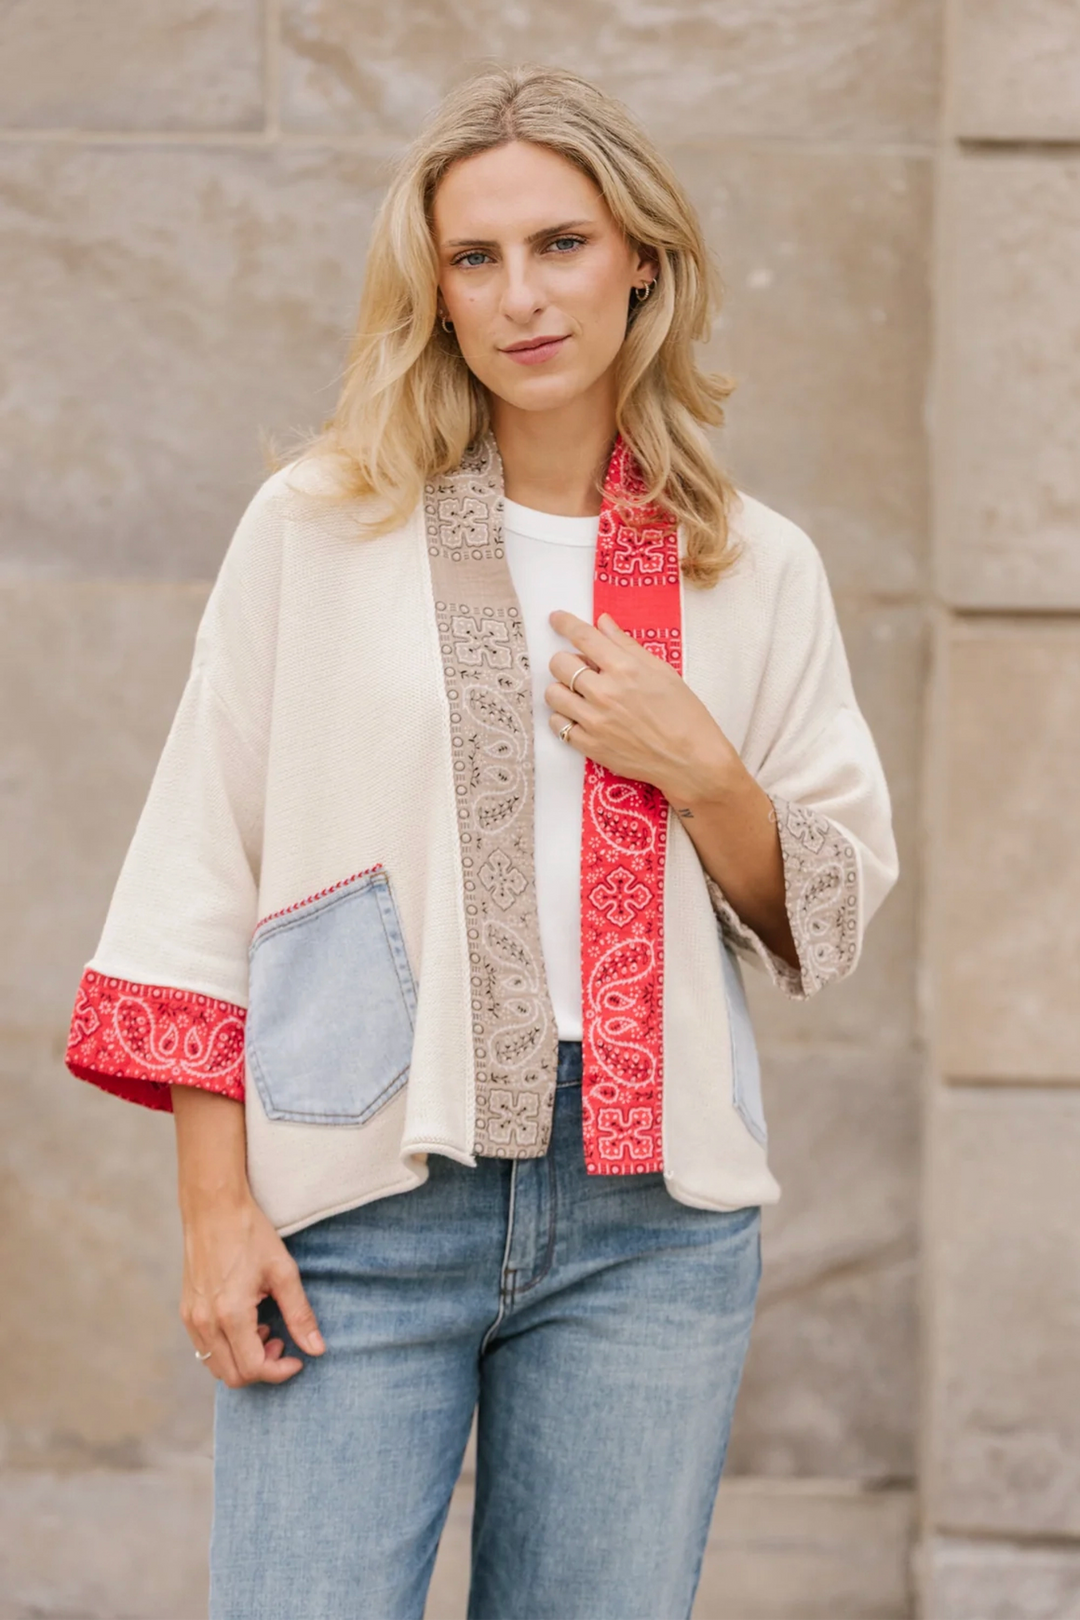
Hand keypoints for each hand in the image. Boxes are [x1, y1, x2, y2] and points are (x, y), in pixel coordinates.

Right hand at [180, 1192, 324, 1387]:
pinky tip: (245, 1322)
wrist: (213, 1208)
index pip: (254, 1368)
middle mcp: (205, 1322)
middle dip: (263, 1368)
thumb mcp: (283, 1272)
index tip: (298, 1358)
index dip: (281, 1371)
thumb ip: (300, 1315)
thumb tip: (317, 1349)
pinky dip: (227, 1349)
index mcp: (230, 1314)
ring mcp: (192, 1319)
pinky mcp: (186, 1311)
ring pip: (216, 1367)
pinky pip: (205, 1349)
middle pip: (233, 1376)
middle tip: (281, 1340)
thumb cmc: (250, 1234)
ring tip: (263, 1328)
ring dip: (243, 1360)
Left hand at [545, 609, 739, 801]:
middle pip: (560, 663)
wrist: (691, 759)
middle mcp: (605, 692)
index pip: (582, 636)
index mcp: (625, 668)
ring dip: (562, 689)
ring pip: (553, 693)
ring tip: (578, 694)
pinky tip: (578, 716)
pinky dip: (563, 717)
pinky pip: (557, 725)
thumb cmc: (684, 714)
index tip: (556, 619)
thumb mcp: (661, 671)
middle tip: (580, 667)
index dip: (564, 623)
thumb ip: (627, 645)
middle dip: (566, 660)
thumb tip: (603, 622)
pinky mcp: (590, 746)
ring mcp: (594, 721)